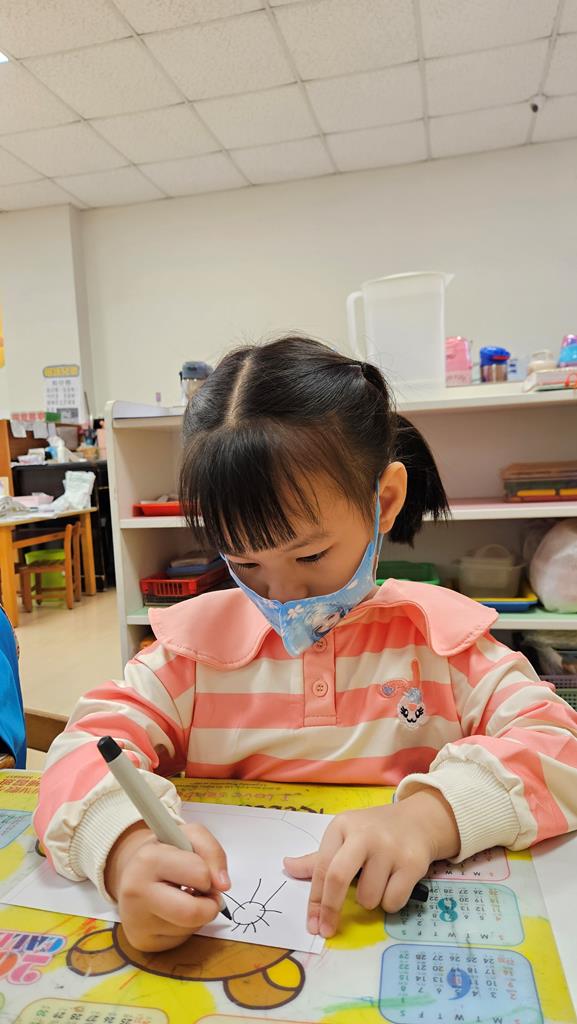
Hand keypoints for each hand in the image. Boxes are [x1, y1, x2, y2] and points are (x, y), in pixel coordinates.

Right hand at [104, 821, 229, 951]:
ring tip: (183, 898)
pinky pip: (179, 939)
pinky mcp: (141, 941)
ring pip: (190, 927)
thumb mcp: (188, 836)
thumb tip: (223, 885)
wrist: (132, 873)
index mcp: (148, 859)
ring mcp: (136, 920)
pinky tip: (173, 912)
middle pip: (193, 913)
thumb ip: (212, 851)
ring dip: (198, 914)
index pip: (199, 874)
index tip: (202, 872)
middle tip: (206, 895)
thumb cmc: (165, 853)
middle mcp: (136, 891)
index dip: (208, 874)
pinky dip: (186, 927)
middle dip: (210, 905)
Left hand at [284, 789, 458, 938]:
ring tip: (377, 883)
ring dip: (370, 901)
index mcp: (342, 826)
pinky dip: (391, 903)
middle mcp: (364, 834)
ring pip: (368, 897)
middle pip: (338, 877)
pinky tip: (395, 884)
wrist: (418, 820)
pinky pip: (393, 901)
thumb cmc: (373, 833)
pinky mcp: (413, 862)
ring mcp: (389, 848)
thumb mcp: (344, 837)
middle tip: (328, 929)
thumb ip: (317, 858)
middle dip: (330, 909)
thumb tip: (286, 866)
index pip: (321, 867)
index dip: (315, 900)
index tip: (312, 925)